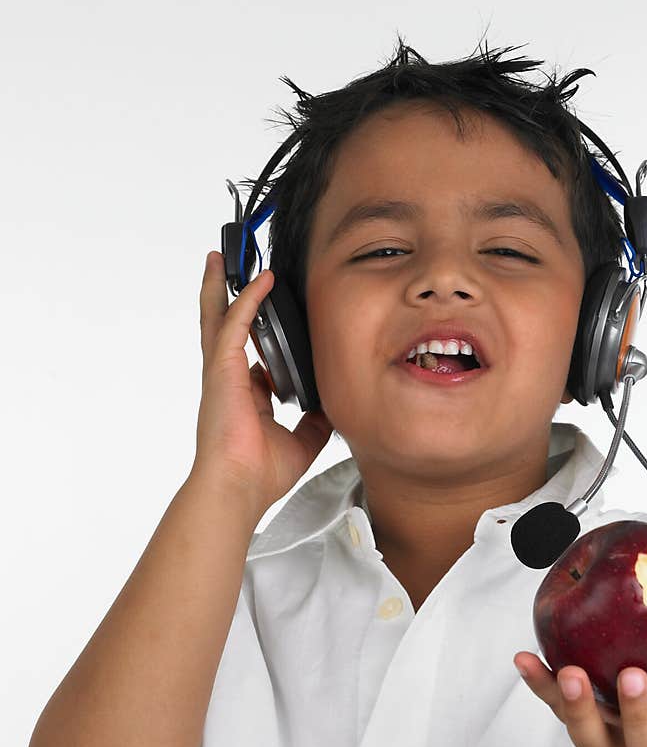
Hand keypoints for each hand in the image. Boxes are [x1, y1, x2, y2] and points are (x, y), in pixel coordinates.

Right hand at [192, 252, 333, 515]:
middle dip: (224, 298)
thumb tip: (331, 409)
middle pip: (222, 328)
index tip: (275, 323)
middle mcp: (228, 381)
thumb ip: (315, 424)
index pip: (251, 359)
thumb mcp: (302, 443)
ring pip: (216, 318)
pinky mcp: (221, 370)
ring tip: (220, 258)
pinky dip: (247, 300)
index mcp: (245, 398)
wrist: (239, 488)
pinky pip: (234, 325)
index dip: (260, 340)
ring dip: (219, 286)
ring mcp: (221, 374)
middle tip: (224, 269)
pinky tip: (261, 280)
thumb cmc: (260, 475)